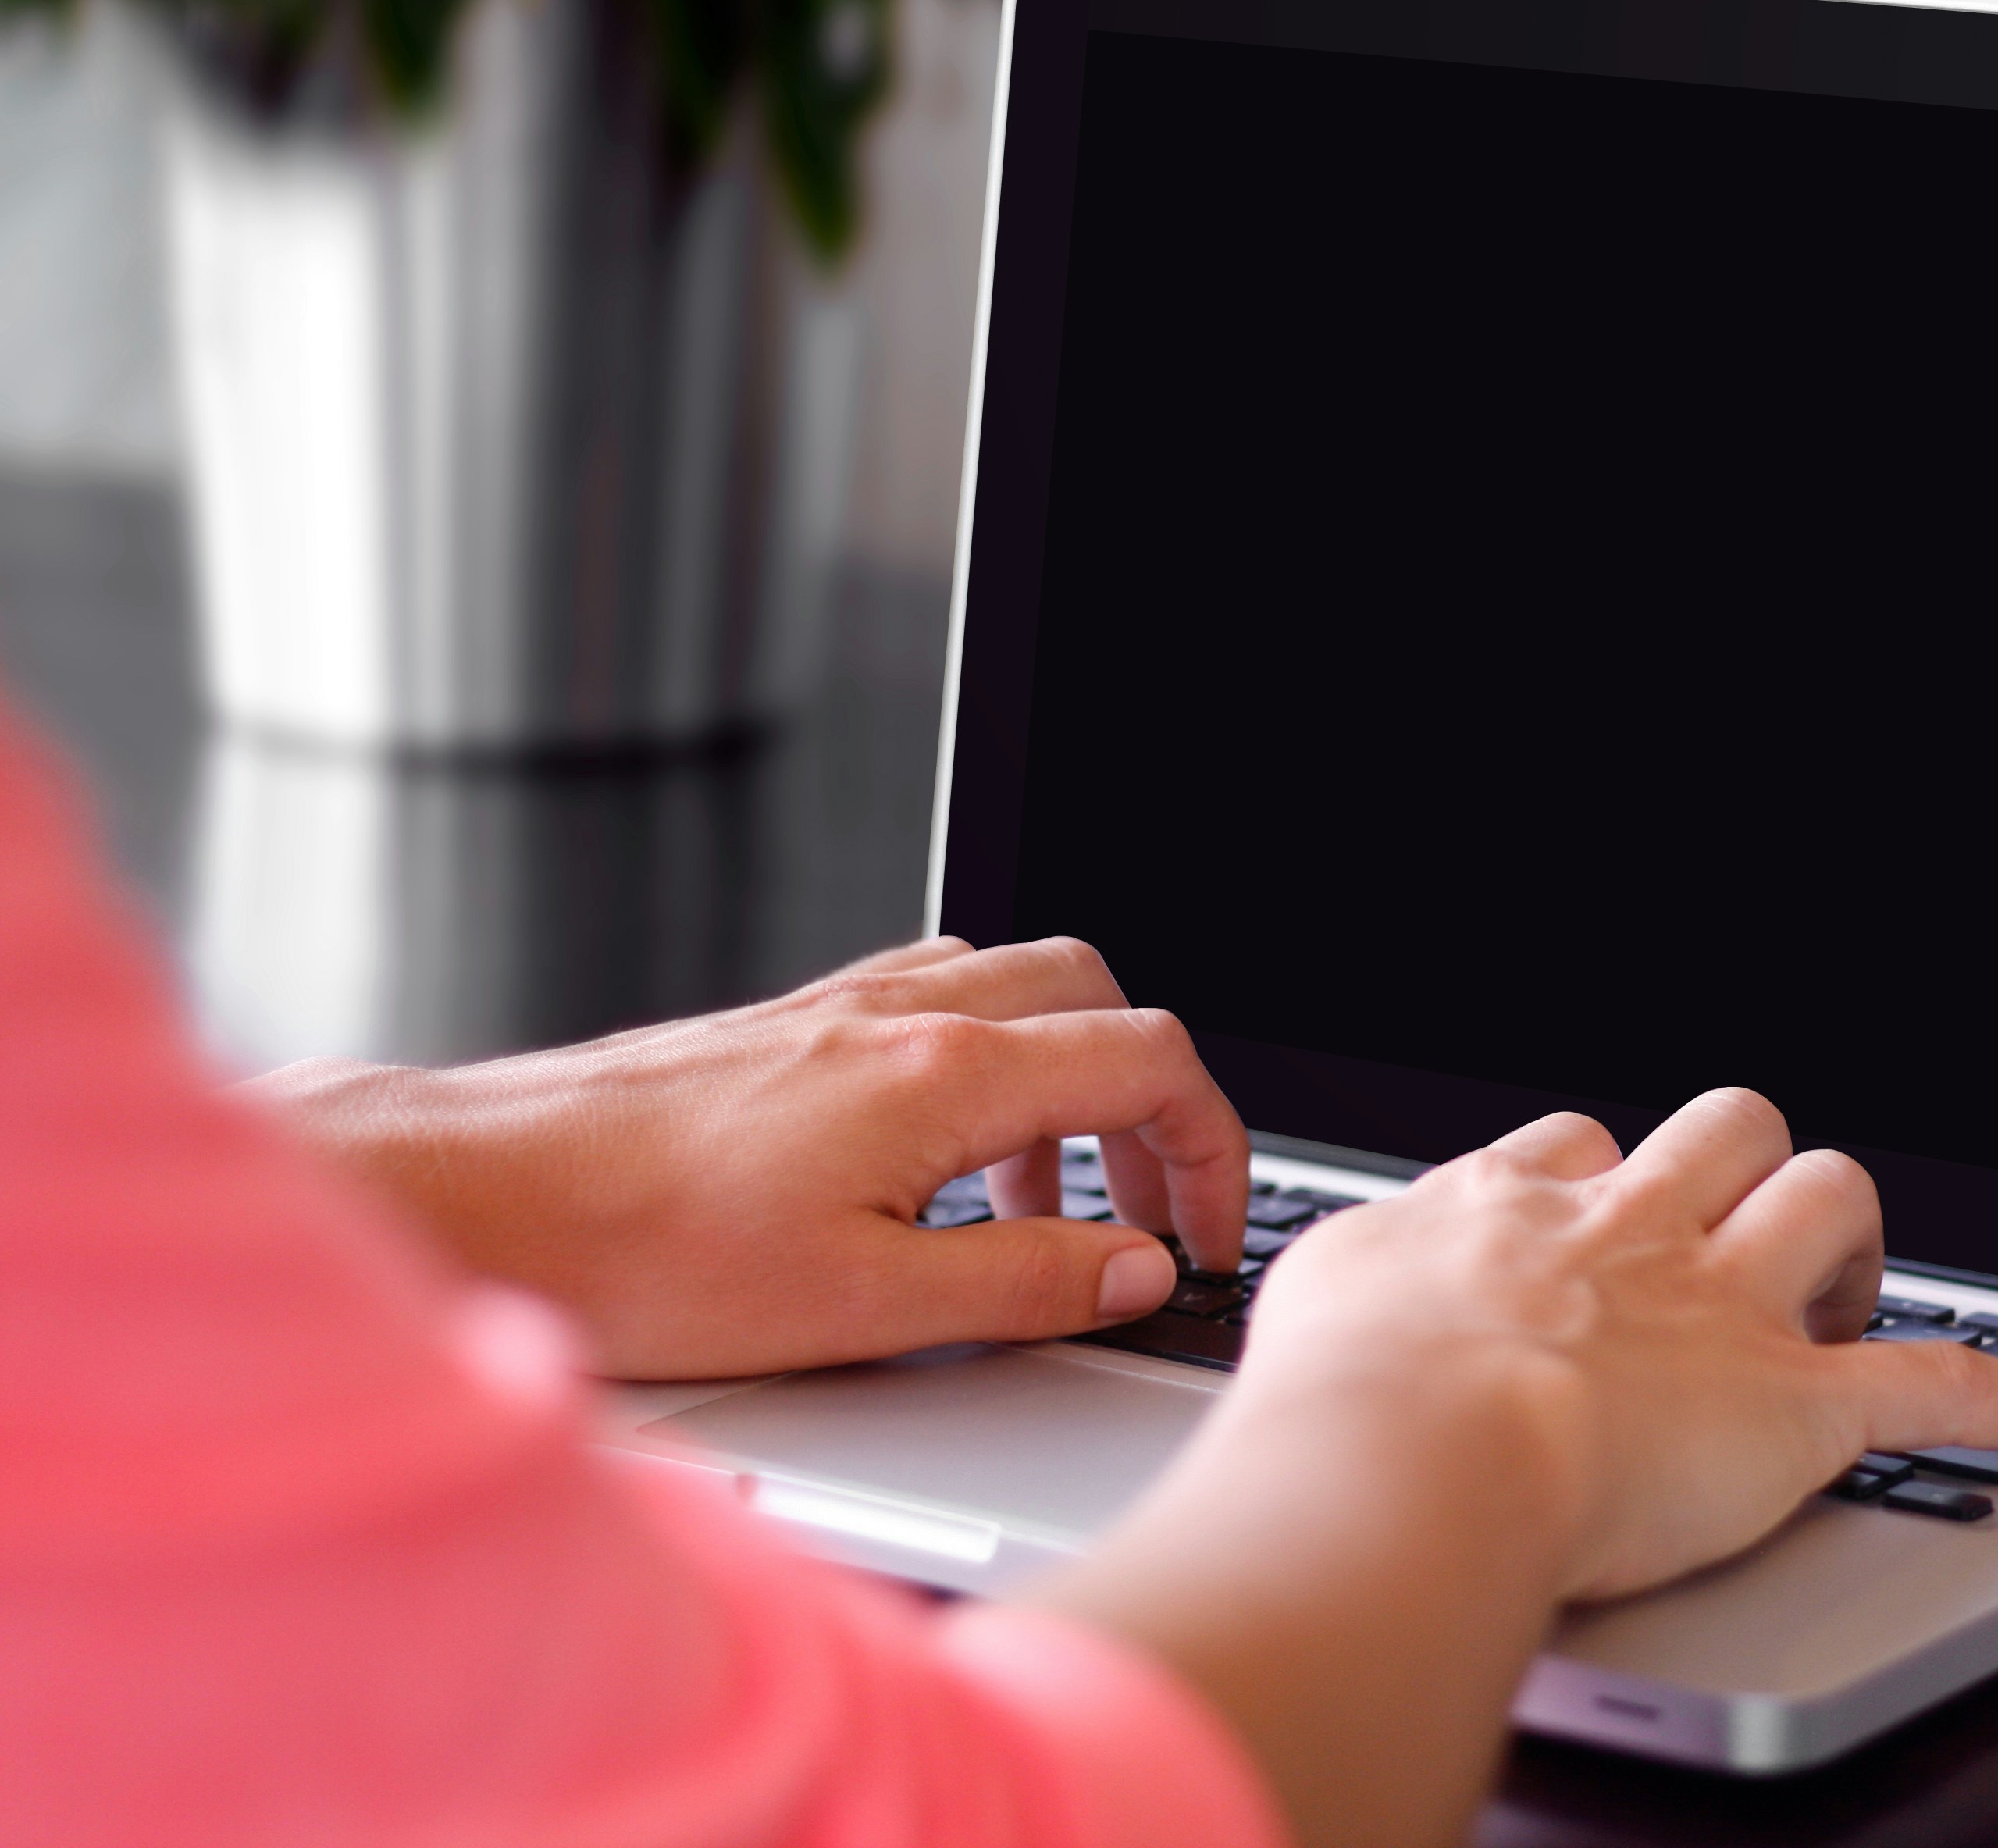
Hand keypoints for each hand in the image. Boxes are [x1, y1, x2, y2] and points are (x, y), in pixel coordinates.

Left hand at [252, 938, 1249, 1378]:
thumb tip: (1134, 1271)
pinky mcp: (786, 1028)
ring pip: (1016, 990)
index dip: (1213, 1153)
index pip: (1149, 1066)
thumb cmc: (641, 1252)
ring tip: (1040, 1208)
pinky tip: (939, 1160)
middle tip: (1144, 1214)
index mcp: (944, 1074)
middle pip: (1100, 999)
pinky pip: (933, 1004)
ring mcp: (839, 1009)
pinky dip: (984, 1068)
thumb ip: (1026, 1281)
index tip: (1204, 1238)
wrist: (483, 1199)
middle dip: (1152, 1105)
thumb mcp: (867, 1307)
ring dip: (1065, 1087)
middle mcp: (901, 1014)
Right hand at [1013, 1088, 1997, 1847]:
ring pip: (1829, 1201)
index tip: (1599, 1224)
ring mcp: (1720, 1306)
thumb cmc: (1332, 1401)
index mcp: (1510, 1206)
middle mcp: (1626, 1228)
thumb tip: (1320, 1308)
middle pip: (1723, 1129)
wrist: (1406, 1455)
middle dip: (1741, 1169)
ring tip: (1839, 1289)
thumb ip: (1337, 1290)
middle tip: (1733, 1236)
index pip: (1580, 1143)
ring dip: (1845, 1241)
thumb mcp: (1303, 1309)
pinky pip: (1941, 1386)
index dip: (1605, 1183)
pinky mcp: (1797, 1404)